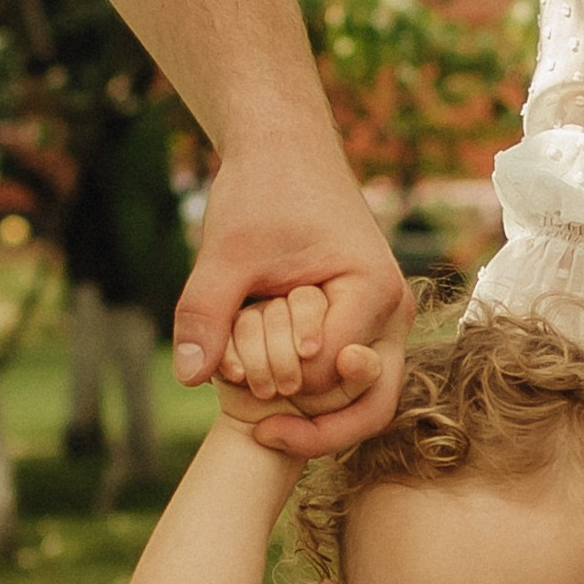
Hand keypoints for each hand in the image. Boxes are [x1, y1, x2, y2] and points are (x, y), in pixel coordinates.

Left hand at [173, 142, 412, 455]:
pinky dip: (318, 401)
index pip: (331, 371)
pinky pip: (354, 387)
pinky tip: (273, 399)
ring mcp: (386, 325)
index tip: (238, 372)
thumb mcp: (225, 252)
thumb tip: (189, 377)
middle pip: (372, 406)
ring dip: (322, 423)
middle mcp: (394, 313)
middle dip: (317, 429)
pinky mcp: (368, 329)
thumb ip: (205, 311)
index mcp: (373, 290)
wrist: (285, 150)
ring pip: (370, 404)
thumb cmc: (262, 190)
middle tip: (262, 432)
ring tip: (266, 427)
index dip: (283, 381)